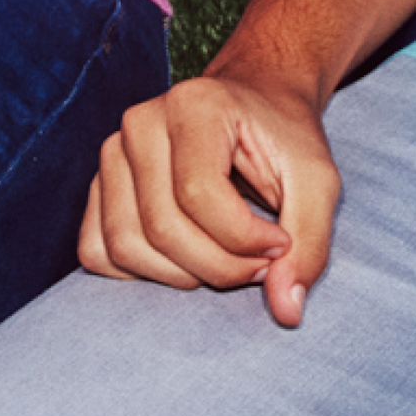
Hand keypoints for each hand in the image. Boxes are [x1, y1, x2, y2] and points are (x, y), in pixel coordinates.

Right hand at [80, 70, 339, 326]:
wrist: (254, 106)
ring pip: (126, 245)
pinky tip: (186, 260)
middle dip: (219, 267)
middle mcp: (141, 122)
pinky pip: (97, 251)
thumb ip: (310, 242)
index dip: (243, 240)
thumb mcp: (318, 180)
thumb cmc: (284, 141)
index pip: (197, 196)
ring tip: (226, 259)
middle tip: (259, 263)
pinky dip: (141, 274)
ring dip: (182, 275)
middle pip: (161, 227)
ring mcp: (113, 153)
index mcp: (192, 105)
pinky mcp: (101, 184)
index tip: (280, 244)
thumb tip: (285, 311)